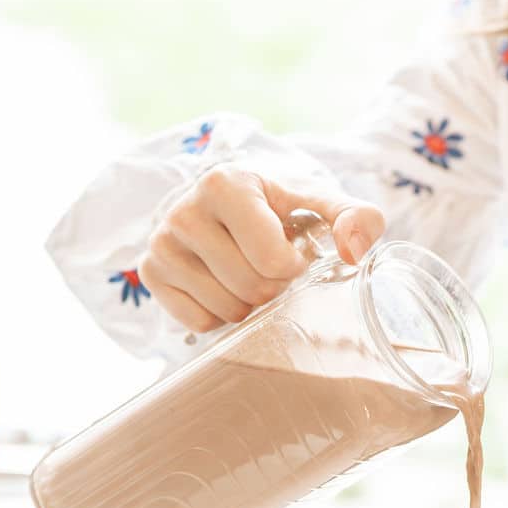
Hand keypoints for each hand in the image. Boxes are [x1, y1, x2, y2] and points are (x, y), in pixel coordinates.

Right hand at [140, 166, 384, 332]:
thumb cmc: (280, 206)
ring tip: (246, 271)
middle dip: (272, 286)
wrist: (229, 203)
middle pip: (251, 289)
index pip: (271, 260)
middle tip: (270, 265)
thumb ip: (357, 218)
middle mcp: (183, 211)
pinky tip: (222, 284)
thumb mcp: (322, 202)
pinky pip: (200, 323)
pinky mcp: (150, 274)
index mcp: (225, 185)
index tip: (291, 250)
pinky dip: (220, 315)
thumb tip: (354, 250)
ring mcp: (161, 244)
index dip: (292, 267)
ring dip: (249, 303)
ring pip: (226, 310)